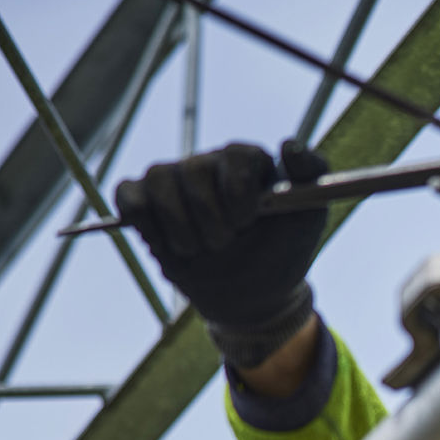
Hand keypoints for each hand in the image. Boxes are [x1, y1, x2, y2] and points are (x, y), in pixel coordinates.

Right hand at [115, 140, 327, 367]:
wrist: (251, 294)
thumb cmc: (281, 251)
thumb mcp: (308, 218)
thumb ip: (311, 175)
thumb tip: (289, 145)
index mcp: (248, 162)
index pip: (237, 156)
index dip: (238, 191)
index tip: (247, 223)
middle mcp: (209, 164)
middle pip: (194, 169)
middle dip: (210, 218)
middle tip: (224, 243)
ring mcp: (174, 180)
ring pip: (159, 179)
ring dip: (180, 227)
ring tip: (199, 250)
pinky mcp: (144, 201)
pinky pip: (128, 196)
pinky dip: (144, 224)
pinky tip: (168, 245)